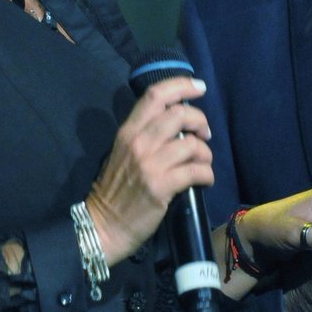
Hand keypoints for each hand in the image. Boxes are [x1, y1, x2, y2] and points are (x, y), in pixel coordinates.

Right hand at [85, 76, 211, 264]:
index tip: (199, 87)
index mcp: (128, 131)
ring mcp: (150, 165)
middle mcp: (138, 143)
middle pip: (179, 114)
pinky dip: (207, 174)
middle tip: (204, 134)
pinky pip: (196, 171)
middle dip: (200, 120)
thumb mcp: (123, 152)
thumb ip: (146, 133)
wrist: (104, 226)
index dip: (181, 85)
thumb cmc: (116, 189)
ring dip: (205, 152)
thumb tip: (179, 120)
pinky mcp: (161, 187)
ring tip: (202, 162)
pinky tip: (204, 179)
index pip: (155, 95)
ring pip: (192, 144)